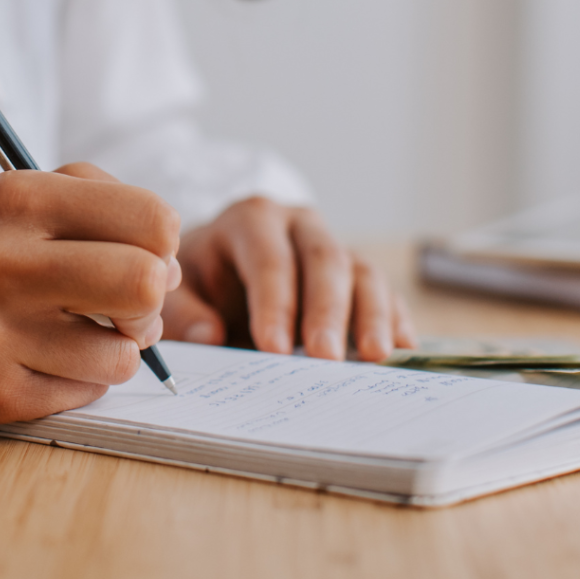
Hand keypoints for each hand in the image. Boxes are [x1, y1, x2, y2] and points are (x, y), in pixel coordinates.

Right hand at [0, 164, 181, 422]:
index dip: (163, 241)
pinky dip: (83, 379)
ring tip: (83, 332)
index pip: (149, 218)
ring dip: (119, 347)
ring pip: (123, 354)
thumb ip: (107, 204)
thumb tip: (171, 266)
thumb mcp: (28, 195)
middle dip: (152, 299)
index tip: (143, 251)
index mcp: (18, 198)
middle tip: (130, 302)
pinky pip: (88, 394)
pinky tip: (46, 358)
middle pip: (144, 284)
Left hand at [161, 198, 415, 361]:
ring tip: (373, 357)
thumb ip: (184, 313)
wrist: (220, 264)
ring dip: (372, 315)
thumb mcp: (178, 290)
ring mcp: (334, 245)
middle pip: (324, 260)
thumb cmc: (199, 278)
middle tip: (325, 359)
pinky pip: (385, 291)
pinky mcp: (358, 273)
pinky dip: (395, 319)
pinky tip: (401, 351)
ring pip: (362, 272)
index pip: (269, 258)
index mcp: (251, 219)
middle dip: (327, 311)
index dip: (275, 303)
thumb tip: (210, 338)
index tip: (273, 349)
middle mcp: (299, 225)